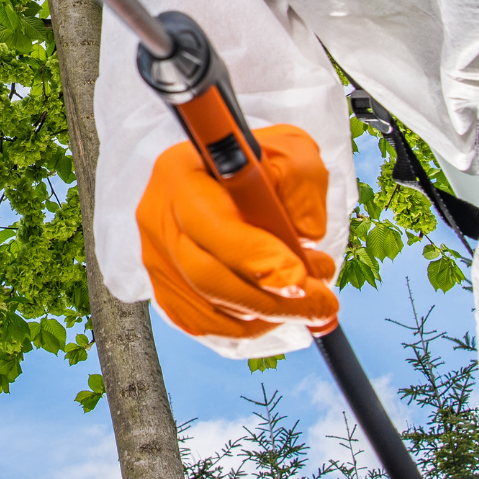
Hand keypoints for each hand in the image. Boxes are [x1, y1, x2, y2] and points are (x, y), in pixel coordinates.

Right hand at [138, 124, 337, 338]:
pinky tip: (275, 305)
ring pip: (209, 307)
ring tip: (306, 292)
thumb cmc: (263, 165)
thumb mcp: (292, 153)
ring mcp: (156, 259)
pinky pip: (205, 324)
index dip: (255, 257)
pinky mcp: (163, 290)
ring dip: (267, 313)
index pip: (211, 224)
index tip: (301, 276)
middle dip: (270, 299)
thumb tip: (304, 238)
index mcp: (181, 174)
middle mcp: (158, 218)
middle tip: (322, 303)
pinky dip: (248, 325)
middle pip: (205, 276)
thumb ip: (302, 188)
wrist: (229, 180)